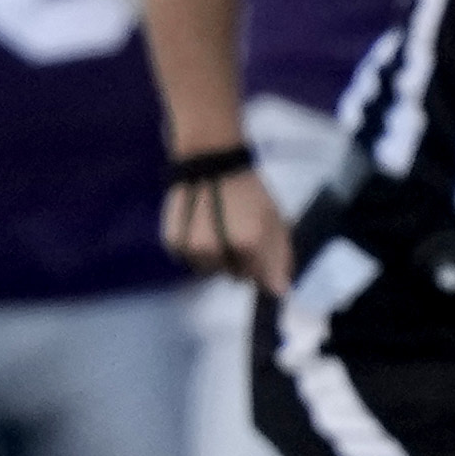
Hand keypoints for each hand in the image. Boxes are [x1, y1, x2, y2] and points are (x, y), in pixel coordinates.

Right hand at [164, 164, 291, 293]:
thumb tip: (280, 291)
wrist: (209, 164)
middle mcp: (219, 252)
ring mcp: (194, 250)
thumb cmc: (248, 190)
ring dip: (218, 258)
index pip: (261, 279)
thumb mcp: (274, 217)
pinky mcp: (174, 245)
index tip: (260, 253)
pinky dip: (199, 251)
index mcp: (250, 243)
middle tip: (239, 237)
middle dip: (241, 263)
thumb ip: (280, 255)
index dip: (263, 267)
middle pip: (236, 277)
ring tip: (219, 231)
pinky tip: (202, 230)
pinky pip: (191, 260)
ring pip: (212, 270)